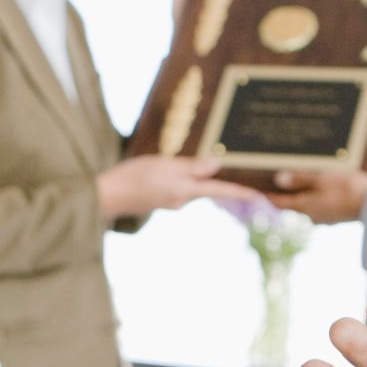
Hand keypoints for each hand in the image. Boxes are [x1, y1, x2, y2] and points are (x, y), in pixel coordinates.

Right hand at [97, 155, 261, 217]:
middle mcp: (182, 200)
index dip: (241, 192)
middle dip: (219, 181)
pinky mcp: (162, 200)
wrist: (106, 196)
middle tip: (235, 169)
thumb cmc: (132, 177)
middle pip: (208, 189)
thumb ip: (190, 167)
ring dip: (198, 178)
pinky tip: (173, 170)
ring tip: (199, 164)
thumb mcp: (163, 165)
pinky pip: (181, 188)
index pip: (219, 190)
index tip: (260, 195)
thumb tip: (216, 166)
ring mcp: (172, 202)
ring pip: (194, 188)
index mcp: (184, 191)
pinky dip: (184, 180)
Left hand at [266, 169, 366, 223]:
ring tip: (306, 178)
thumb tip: (278, 180)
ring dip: (307, 194)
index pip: (281, 203)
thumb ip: (300, 180)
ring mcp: (326, 219)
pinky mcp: (337, 217)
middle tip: (283, 177)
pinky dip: (320, 197)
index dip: (269, 195)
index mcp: (306, 207)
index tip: (259, 189)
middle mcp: (313, 216)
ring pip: (310, 205)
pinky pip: (323, 206)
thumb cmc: (348, 189)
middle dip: (290, 192)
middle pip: (295, 203)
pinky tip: (326, 187)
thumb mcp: (322, 179)